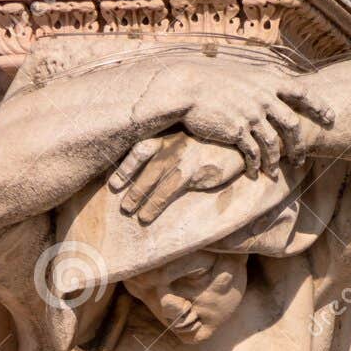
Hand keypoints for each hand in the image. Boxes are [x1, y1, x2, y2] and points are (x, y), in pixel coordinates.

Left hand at [108, 133, 244, 224]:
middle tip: (120, 202)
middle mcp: (172, 144)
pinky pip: (169, 190)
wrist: (238, 143)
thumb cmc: (209, 144)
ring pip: (154, 179)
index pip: (139, 147)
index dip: (125, 165)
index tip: (113, 183)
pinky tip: (146, 216)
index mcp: (168, 135)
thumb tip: (148, 165)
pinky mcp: (194, 171)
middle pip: (143, 164)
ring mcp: (182, 158)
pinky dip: (154, 204)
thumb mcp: (188, 140)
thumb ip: (169, 148)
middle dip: (129, 183)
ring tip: (130, 212)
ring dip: (140, 197)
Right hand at [166, 57, 334, 177]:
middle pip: (292, 125)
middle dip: (299, 145)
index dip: (319, 105)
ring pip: (273, 144)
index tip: (331, 117)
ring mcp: (251, 115)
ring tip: (274, 172)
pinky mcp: (236, 131)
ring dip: (276, 161)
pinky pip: (253, 153)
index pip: (302, 91)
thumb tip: (273, 92)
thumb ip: (261, 85)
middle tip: (300, 159)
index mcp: (267, 81)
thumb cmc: (213, 82)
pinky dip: (255, 166)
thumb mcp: (243, 75)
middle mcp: (263, 98)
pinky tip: (255, 173)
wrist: (188, 88)